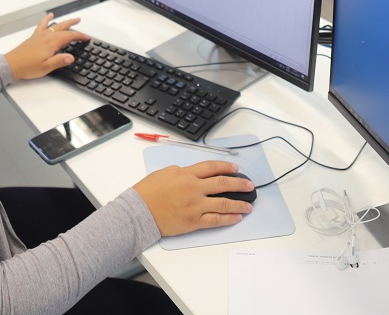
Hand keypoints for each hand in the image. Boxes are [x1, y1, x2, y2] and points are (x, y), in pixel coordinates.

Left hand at [5, 14, 89, 79]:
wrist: (11, 65)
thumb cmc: (27, 67)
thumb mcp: (46, 67)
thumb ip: (59, 61)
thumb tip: (71, 57)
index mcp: (51, 43)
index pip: (69, 36)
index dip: (79, 36)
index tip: (86, 37)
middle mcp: (45, 37)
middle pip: (62, 28)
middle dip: (72, 25)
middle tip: (80, 22)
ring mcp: (39, 36)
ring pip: (54, 25)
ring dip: (63, 22)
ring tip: (70, 19)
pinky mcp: (34, 37)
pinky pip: (42, 25)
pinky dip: (46, 19)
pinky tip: (48, 16)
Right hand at [133, 161, 252, 235]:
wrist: (139, 211)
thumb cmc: (147, 192)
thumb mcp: (165, 173)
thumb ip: (182, 172)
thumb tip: (193, 174)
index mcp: (186, 174)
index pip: (212, 167)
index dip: (226, 167)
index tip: (235, 169)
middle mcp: (194, 188)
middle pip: (223, 184)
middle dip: (239, 184)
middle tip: (249, 186)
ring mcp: (195, 206)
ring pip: (223, 203)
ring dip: (239, 204)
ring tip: (248, 205)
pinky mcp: (194, 221)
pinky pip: (216, 220)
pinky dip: (228, 219)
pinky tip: (236, 217)